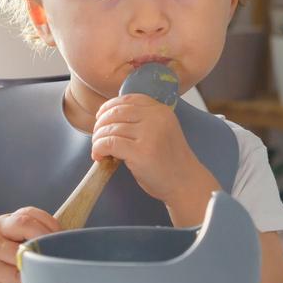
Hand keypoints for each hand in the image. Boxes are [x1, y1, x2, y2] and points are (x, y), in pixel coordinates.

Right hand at [0, 206, 58, 282]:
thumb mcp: (5, 237)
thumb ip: (26, 235)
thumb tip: (59, 242)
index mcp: (5, 221)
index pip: (29, 213)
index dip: (49, 222)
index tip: (63, 234)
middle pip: (24, 224)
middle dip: (45, 236)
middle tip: (57, 249)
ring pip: (19, 252)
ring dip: (36, 259)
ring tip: (47, 265)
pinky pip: (13, 274)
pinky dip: (27, 277)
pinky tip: (33, 278)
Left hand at [91, 93, 212, 203]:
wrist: (185, 183)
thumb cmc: (170, 160)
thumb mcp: (162, 130)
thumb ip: (143, 120)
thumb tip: (108, 117)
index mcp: (161, 110)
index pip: (127, 99)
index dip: (109, 107)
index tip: (101, 117)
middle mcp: (156, 118)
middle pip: (116, 112)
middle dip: (100, 124)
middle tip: (97, 137)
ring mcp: (148, 134)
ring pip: (110, 128)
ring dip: (98, 139)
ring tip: (98, 149)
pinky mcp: (140, 152)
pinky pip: (109, 143)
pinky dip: (99, 148)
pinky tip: (100, 156)